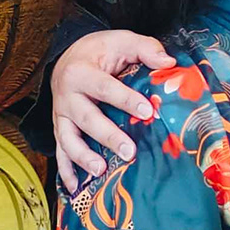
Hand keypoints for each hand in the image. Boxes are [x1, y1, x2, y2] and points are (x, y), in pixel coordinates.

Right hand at [53, 29, 165, 189]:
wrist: (67, 57)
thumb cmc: (100, 51)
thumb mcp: (122, 40)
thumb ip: (145, 48)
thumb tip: (169, 62)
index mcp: (82, 72)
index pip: (105, 87)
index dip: (125, 100)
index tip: (147, 111)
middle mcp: (67, 96)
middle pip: (86, 118)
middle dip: (107, 136)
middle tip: (129, 152)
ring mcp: (61, 115)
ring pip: (68, 139)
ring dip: (83, 157)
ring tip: (100, 170)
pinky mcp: (60, 129)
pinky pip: (60, 152)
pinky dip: (66, 172)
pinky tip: (76, 189)